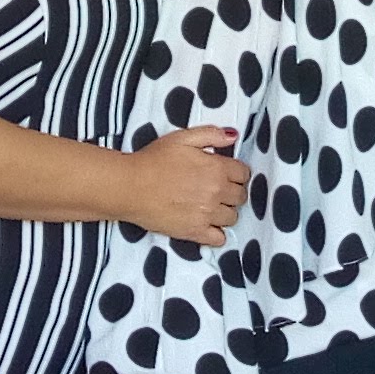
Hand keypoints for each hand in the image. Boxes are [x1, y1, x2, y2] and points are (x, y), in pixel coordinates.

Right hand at [121, 127, 249, 245]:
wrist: (129, 187)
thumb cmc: (153, 160)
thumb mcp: (181, 138)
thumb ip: (211, 134)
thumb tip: (233, 135)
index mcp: (216, 168)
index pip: (244, 174)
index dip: (236, 173)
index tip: (225, 173)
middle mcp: (216, 192)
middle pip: (240, 197)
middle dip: (232, 192)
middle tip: (216, 189)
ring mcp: (207, 214)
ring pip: (232, 218)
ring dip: (225, 212)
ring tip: (209, 206)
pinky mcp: (194, 232)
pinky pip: (219, 239)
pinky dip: (216, 233)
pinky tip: (207, 225)